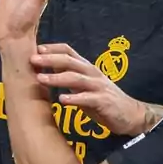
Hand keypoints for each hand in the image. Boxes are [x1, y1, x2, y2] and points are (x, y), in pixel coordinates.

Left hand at [30, 43, 149, 135]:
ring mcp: (98, 87)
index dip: (53, 48)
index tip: (36, 48)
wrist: (130, 115)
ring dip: (57, 77)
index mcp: (86, 68)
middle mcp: (92, 73)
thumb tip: (46, 68)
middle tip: (32, 60)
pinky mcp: (104, 101)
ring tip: (40, 79)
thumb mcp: (82, 86)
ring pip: (76, 78)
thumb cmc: (102, 99)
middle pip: (70, 62)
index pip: (69, 51)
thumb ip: (67, 76)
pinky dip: (74, 98)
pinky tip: (61, 100)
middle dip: (50, 59)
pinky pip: (88, 99)